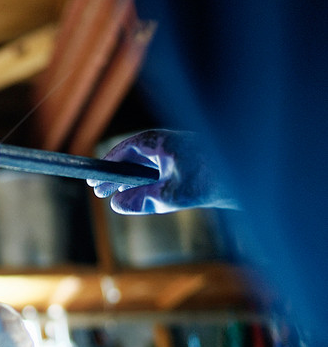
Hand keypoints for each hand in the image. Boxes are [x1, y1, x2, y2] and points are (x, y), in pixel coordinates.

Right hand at [87, 129, 237, 213]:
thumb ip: (142, 200)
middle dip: (116, 175)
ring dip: (129, 181)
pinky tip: (138, 197)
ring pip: (145, 167)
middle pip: (133, 157)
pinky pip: (157, 173)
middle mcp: (168, 145)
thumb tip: (117, 205)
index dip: (108, 164)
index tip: (94, 179)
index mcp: (163, 141)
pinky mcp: (185, 166)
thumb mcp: (173, 195)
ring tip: (113, 196)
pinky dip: (145, 184)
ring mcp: (177, 155)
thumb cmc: (215, 180)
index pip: (126, 149)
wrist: (251, 180)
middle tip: (99, 192)